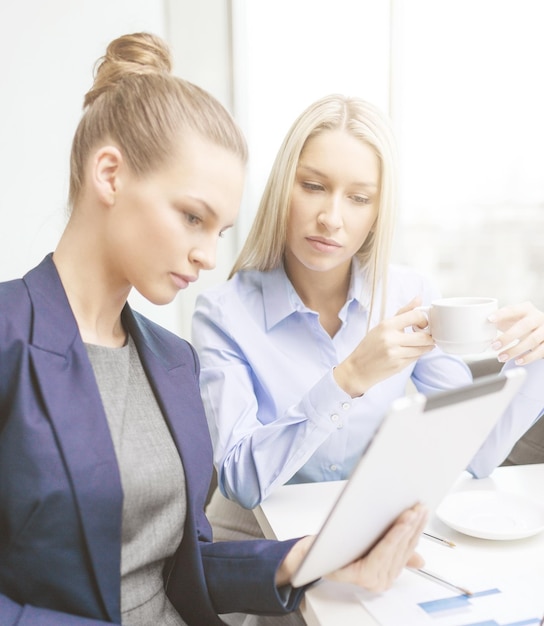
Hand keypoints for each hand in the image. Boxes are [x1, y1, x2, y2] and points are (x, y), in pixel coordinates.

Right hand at [276, 504, 427, 591]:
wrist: (316, 561)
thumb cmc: (321, 553)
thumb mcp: (326, 545)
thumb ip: (341, 541)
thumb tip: (353, 535)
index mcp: (363, 575)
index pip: (384, 552)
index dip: (396, 534)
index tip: (406, 518)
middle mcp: (377, 580)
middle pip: (399, 549)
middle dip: (410, 526)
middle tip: (417, 508)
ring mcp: (386, 576)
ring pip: (406, 549)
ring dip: (416, 528)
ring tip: (421, 510)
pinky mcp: (390, 569)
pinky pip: (407, 551)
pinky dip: (414, 535)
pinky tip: (419, 523)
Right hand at [333, 297, 434, 396]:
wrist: (358, 369)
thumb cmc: (370, 346)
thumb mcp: (383, 325)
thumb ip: (403, 312)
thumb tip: (419, 298)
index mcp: (386, 325)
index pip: (415, 316)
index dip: (424, 320)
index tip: (422, 324)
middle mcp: (391, 339)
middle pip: (424, 336)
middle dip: (430, 337)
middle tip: (428, 335)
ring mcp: (395, 353)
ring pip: (422, 349)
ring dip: (426, 347)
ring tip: (421, 344)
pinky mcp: (398, 365)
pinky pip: (416, 358)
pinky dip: (418, 354)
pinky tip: (411, 352)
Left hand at [488, 301, 543, 364]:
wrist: (542, 330)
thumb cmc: (522, 323)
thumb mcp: (511, 319)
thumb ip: (498, 321)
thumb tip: (480, 325)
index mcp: (526, 309)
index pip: (513, 310)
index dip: (501, 314)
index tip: (489, 319)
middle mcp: (538, 318)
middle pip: (524, 326)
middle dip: (507, 337)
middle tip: (494, 346)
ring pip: (532, 340)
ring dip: (515, 350)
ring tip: (501, 357)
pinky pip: (540, 351)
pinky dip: (528, 357)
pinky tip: (517, 361)